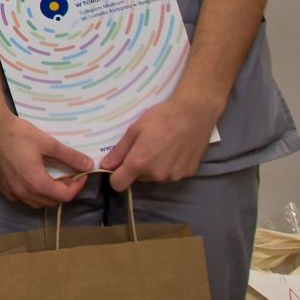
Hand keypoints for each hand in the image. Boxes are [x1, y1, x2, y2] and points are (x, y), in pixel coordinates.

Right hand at [0, 105, 95, 207]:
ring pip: (35, 202)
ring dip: (47, 194)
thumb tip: (88, 165)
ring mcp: (9, 190)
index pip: (64, 196)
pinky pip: (20, 197)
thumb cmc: (18, 132)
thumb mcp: (47, 143)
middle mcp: (22, 192)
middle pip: (51, 202)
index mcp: (36, 183)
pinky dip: (30, 192)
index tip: (81, 173)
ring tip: (50, 176)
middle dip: (63, 190)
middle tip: (67, 174)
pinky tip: (30, 177)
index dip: (77, 186)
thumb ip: (70, 156)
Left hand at [100, 93, 218, 189]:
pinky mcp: (188, 174)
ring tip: (162, 146)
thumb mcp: (134, 130)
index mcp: (140, 163)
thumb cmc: (161, 118)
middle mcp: (157, 175)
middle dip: (138, 166)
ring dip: (154, 167)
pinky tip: (175, 150)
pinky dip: (170, 166)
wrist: (193, 114)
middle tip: (145, 146)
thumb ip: (119, 151)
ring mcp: (174, 176)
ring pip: (155, 177)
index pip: (119, 184)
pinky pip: (171, 174)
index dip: (116, 176)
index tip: (119, 165)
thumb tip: (105, 165)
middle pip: (139, 178)